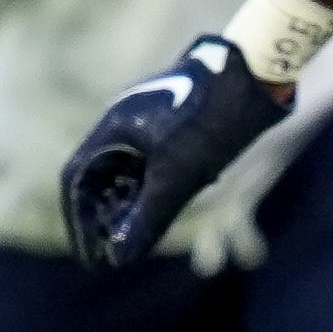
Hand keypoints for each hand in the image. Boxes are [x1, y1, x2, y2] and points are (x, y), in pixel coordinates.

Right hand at [62, 33, 289, 269]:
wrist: (255, 73)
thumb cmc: (212, 119)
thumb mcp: (179, 175)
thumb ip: (148, 218)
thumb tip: (121, 258)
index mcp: (113, 128)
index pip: (77, 182)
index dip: (79, 222)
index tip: (91, 257)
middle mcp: (123, 122)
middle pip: (99, 178)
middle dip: (104, 217)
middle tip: (115, 252)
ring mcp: (147, 121)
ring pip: (127, 172)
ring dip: (129, 205)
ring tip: (139, 235)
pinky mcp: (172, 123)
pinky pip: (150, 163)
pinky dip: (151, 189)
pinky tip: (169, 205)